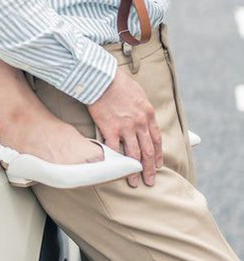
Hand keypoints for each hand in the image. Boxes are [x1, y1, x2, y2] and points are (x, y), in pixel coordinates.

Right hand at [88, 68, 163, 186]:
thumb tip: (143, 116)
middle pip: (147, 151)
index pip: (156, 140)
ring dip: (134, 171)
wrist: (103, 78)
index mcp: (148, 115)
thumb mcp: (139, 94)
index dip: (157, 155)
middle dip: (149, 169)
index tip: (157, 165)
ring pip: (133, 154)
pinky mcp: (110, 129)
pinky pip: (115, 149)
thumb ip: (142, 108)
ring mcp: (125, 127)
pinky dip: (116, 161)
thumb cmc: (119, 82)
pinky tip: (116, 171)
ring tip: (134, 182)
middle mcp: (140, 123)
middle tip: (150, 181)